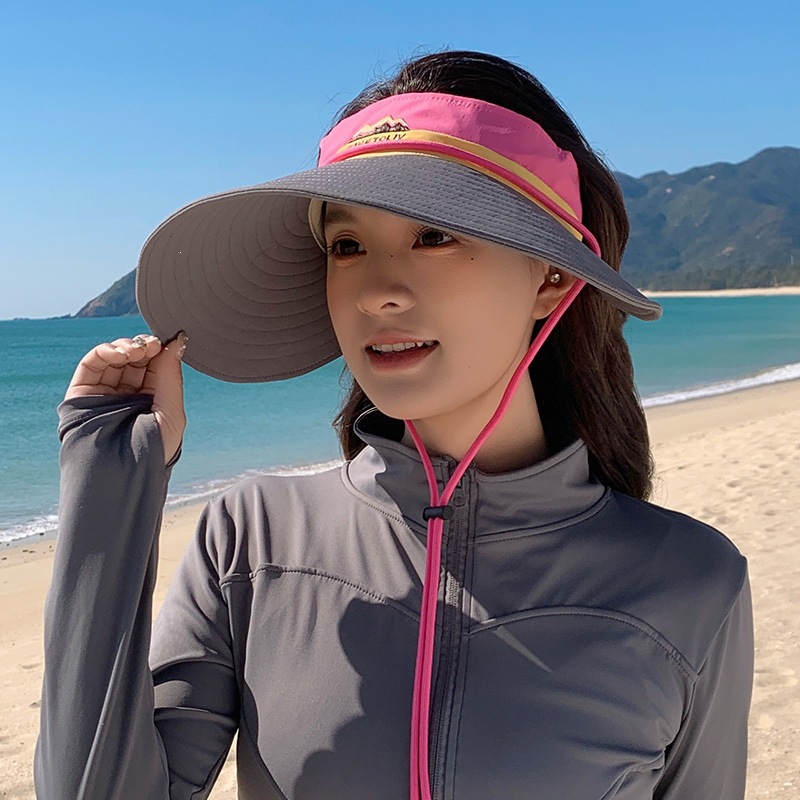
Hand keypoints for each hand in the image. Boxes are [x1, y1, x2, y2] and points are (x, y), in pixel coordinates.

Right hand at [65, 332, 187, 464]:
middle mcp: (127, 395)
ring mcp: (105, 392)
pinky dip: (105, 351)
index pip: (154, 366)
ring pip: (114, 357)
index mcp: (150, 400)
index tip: (168, 341)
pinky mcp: (82, 392)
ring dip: (126, 346)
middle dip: (144, 347)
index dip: (160, 351)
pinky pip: (91, 364)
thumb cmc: (153, 448)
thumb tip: (177, 340)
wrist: (122, 473)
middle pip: (135, 359)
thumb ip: (171, 374)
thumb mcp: (171, 410)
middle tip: (152, 345)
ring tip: (138, 350)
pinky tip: (121, 353)